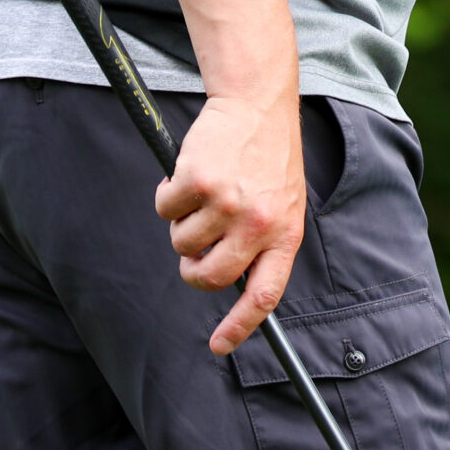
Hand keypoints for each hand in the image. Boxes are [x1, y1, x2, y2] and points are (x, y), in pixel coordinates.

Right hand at [154, 92, 304, 354]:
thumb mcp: (283, 203)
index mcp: (284, 234)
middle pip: (211, 276)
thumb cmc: (269, 156)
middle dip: (192, 270)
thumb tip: (234, 282)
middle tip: (190, 252)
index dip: (239, 327)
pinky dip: (168, 194)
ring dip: (180, 223)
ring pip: (181, 241)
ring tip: (200, 194)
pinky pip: (165, 208)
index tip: (218, 346)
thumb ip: (265, 241)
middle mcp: (257, 223)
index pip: (263, 296)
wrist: (257, 104)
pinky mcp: (197, 180)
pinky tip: (188, 173)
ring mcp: (226, 203)